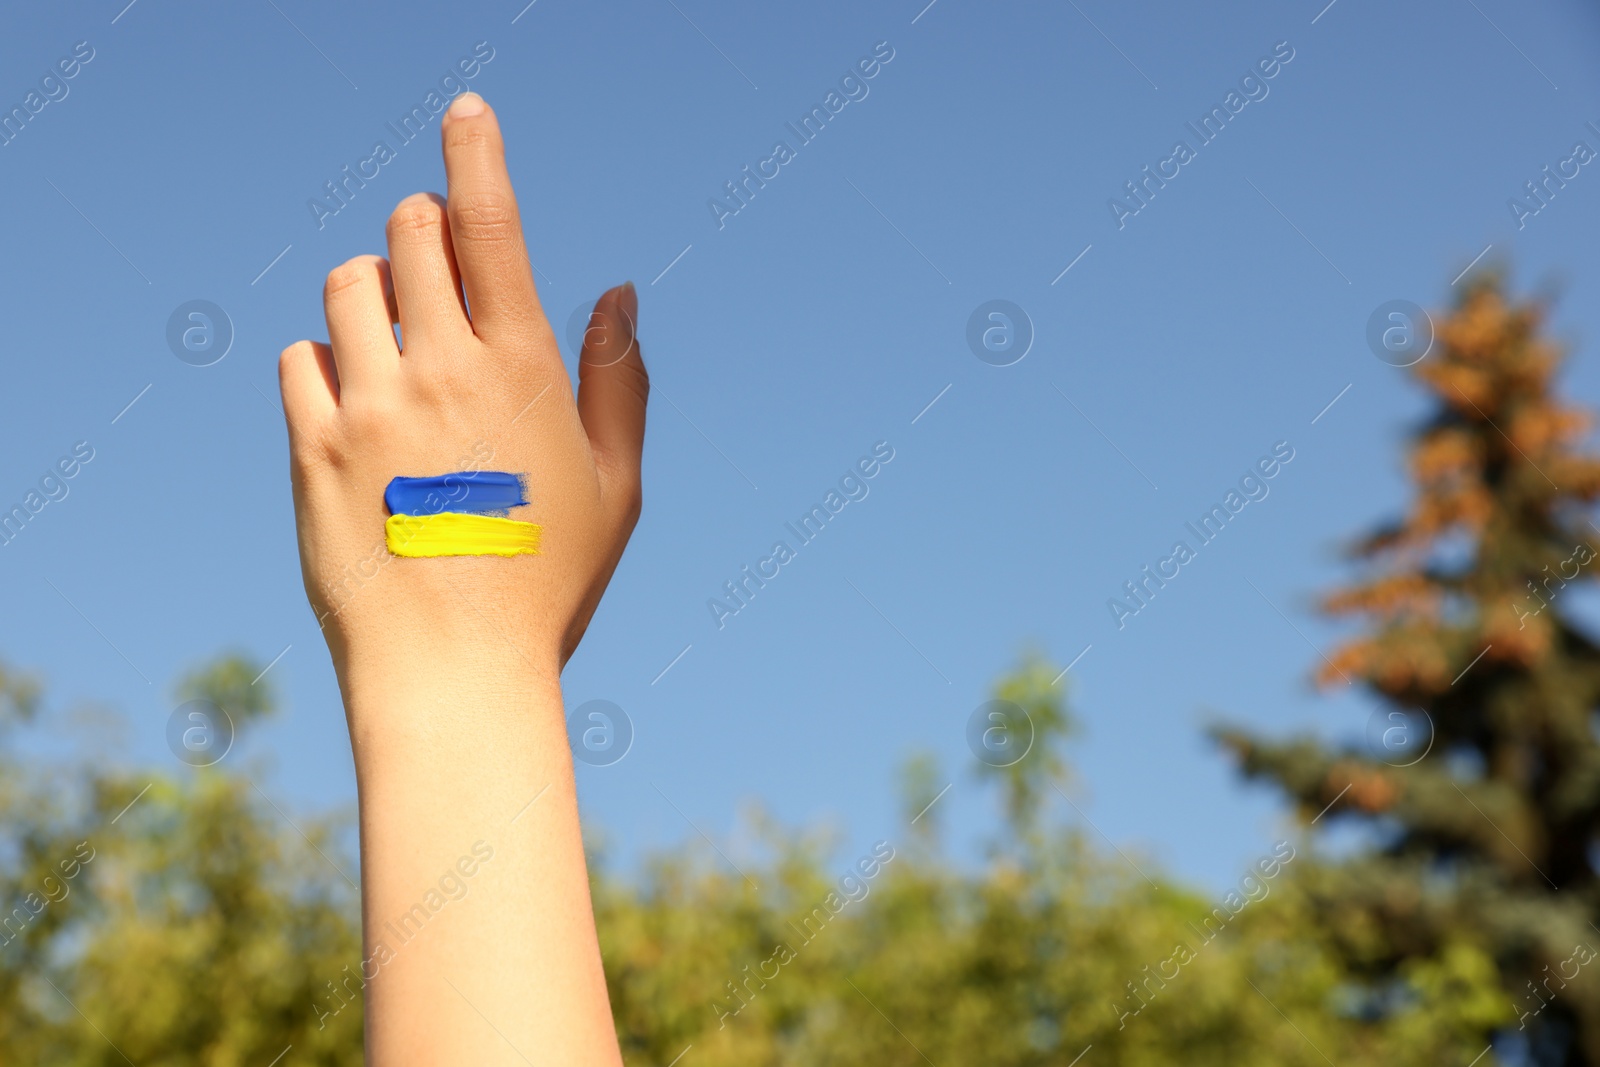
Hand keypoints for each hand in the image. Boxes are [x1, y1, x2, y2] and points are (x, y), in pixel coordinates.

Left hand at [278, 92, 646, 684]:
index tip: (467, 108)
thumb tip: (619, 294)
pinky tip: (361, 414)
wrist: (453, 671)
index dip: (477, 151)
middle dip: (425, 227)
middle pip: (411, 230)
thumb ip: (619, 380)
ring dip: (376, 293)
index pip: (491, 224)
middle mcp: (441, 369)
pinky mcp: (311, 447)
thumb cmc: (549, 582)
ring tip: (400, 353)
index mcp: (523, 369)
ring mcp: (368, 405)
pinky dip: (328, 364)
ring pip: (348, 283)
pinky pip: (301, 358)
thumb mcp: (616, 485)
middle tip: (440, 270)